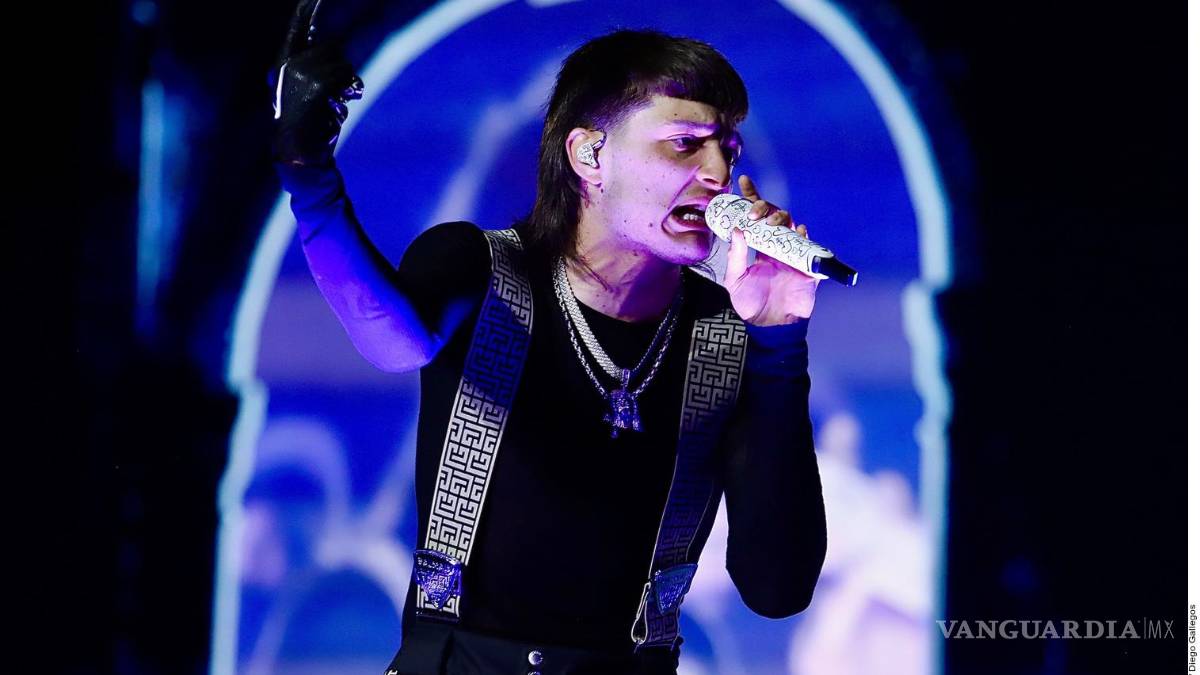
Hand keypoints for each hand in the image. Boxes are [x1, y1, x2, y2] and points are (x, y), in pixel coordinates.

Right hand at [267, 0, 363, 166]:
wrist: (298, 153)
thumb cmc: (305, 127)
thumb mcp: (301, 94)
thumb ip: (312, 71)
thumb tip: (333, 51)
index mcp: (281, 65)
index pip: (294, 31)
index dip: (304, 12)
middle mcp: (288, 65)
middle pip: (331, 48)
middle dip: (341, 68)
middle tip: (337, 92)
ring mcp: (301, 73)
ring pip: (342, 63)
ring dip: (347, 82)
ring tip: (334, 102)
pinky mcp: (315, 84)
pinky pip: (345, 75)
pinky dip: (349, 90)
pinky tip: (337, 105)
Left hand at [722, 175, 819, 325]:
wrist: (770, 327)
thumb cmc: (751, 305)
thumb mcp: (735, 280)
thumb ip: (736, 256)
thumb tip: (736, 230)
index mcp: (760, 248)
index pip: (756, 218)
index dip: (752, 198)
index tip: (743, 181)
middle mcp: (777, 247)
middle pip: (776, 217)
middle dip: (766, 208)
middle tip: (754, 213)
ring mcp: (793, 255)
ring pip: (792, 227)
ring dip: (783, 219)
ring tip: (772, 222)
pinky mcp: (806, 268)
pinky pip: (810, 248)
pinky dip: (805, 237)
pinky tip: (798, 231)